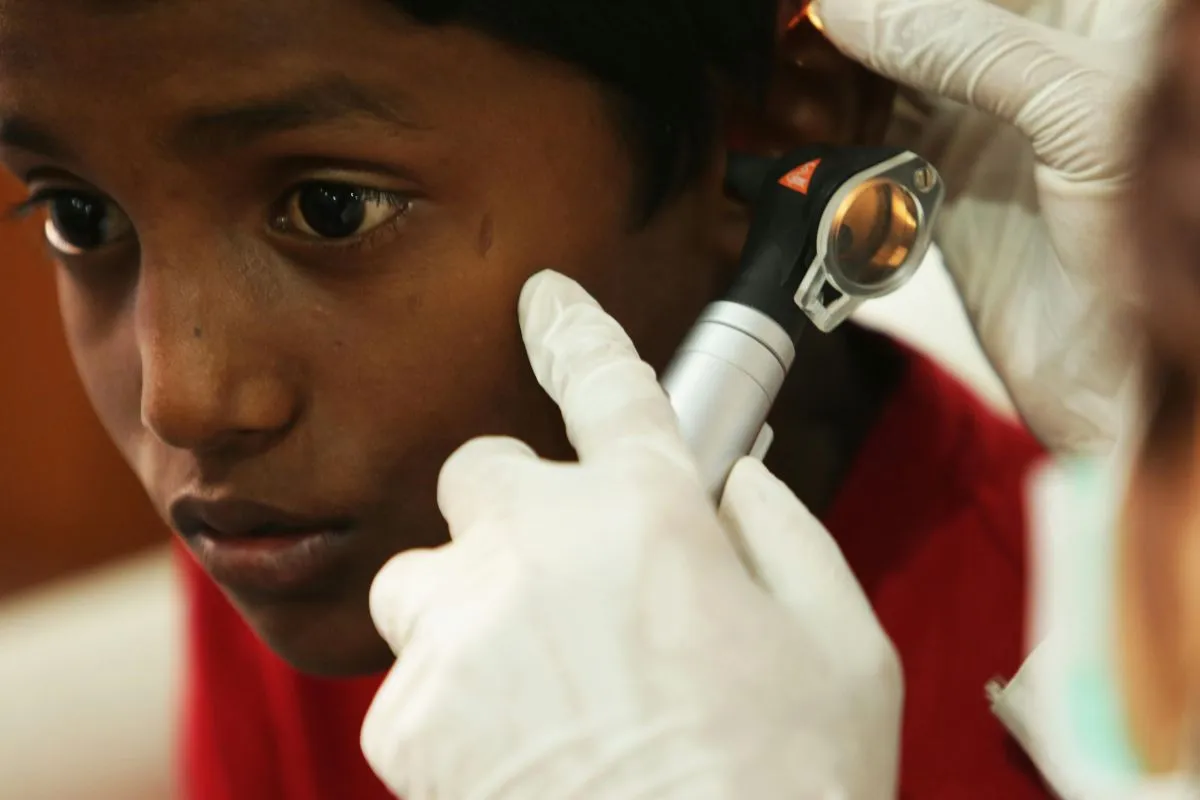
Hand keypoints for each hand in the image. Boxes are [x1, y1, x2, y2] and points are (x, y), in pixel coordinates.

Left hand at [360, 270, 902, 799]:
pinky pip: (410, 676)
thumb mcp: (843, 646)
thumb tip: (739, 478)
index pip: (606, 383)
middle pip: (482, 471)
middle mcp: (541, 550)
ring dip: (469, 602)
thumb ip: (784, 535)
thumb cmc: (789, 787)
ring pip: (425, 572)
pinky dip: (453, 700)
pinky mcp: (409, 720)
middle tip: (566, 576)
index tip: (545, 300)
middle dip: (521, 510)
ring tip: (531, 672)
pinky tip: (519, 750)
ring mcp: (463, 632)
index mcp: (652, 518)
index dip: (574, 330)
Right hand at [812, 0, 1164, 453]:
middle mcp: (1045, 52)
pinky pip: (874, 123)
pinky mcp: (946, 169)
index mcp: (1109, 14)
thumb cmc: (1158, 254)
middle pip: (933, 7)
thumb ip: (971, 45)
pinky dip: (830, 118)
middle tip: (801, 19)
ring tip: (783, 59)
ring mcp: (992, 110)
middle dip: (862, 13)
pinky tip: (797, 113)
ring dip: (836, 57)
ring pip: (895, 53)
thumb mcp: (1083, 112)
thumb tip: (852, 7)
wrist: (1117, 390)